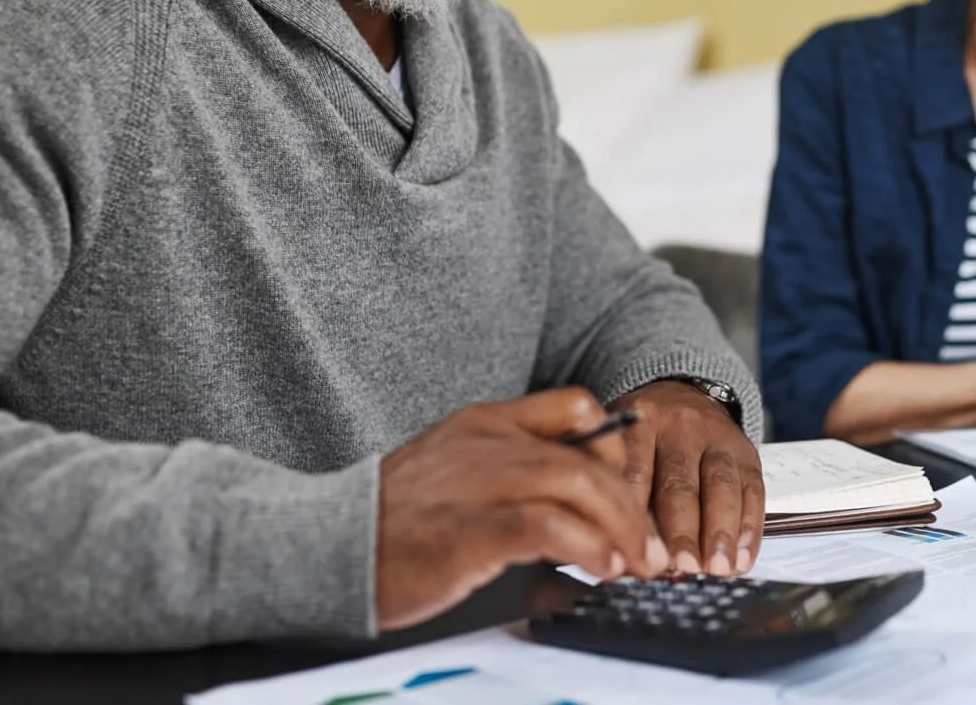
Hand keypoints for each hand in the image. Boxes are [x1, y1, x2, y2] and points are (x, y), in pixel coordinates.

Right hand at [375, 389, 667, 630]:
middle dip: (631, 506)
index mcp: (484, 422)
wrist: (326, 545)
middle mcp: (487, 443)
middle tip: (650, 548)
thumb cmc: (390, 521)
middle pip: (589, 456)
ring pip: (577, 484)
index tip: (629, 490)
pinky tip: (599, 569)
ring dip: (620, 528)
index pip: (575, 406)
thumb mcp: (452, 473)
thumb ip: (505, 472)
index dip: (617, 445)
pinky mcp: (469, 531)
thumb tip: (568, 503)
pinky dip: (587, 548)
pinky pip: (549, 528)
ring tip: (634, 564)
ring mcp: (478, 483)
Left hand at [612, 380, 763, 576]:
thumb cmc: (645, 436)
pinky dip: (749, 530)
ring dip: (721, 532)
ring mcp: (718, 439)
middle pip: (680, 483)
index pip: (637, 470)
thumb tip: (622, 551)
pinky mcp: (747, 454)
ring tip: (718, 569)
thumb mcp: (621, 442)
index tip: (638, 550)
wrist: (686, 395)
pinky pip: (753, 492)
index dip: (638, 513)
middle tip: (683, 566)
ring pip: (721, 487)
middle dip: (683, 530)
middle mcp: (680, 428)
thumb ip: (620, 487)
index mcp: (640, 424)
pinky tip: (742, 560)